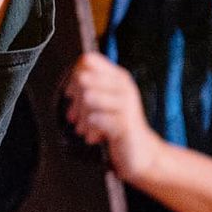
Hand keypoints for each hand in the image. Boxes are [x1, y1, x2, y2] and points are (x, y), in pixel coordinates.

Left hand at [66, 54, 164, 183]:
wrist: (140, 151)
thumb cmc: (119, 125)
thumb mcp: (104, 103)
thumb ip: (89, 88)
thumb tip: (73, 81)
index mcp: (118, 77)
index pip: (89, 60)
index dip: (74, 75)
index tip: (71, 94)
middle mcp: (124, 86)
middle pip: (84, 78)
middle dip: (75, 99)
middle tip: (73, 117)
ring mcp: (127, 104)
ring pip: (89, 97)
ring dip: (82, 116)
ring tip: (83, 128)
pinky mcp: (126, 123)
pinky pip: (97, 118)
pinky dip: (91, 128)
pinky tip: (94, 136)